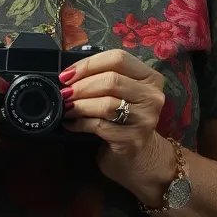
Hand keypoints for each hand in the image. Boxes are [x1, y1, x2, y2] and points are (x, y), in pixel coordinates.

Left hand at [60, 48, 167, 187]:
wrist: (140, 157)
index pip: (118, 58)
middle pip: (111, 80)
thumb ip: (104, 78)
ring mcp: (145, 119)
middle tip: (65, 93)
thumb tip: (69, 74)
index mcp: (150, 78)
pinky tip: (71, 124)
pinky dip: (81, 123)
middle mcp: (152, 96)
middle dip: (81, 86)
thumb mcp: (121, 93)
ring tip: (66, 108)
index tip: (67, 74)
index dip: (89, 64)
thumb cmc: (125, 120)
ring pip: (106, 104)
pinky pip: (100, 126)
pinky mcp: (133, 139)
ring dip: (79, 105)